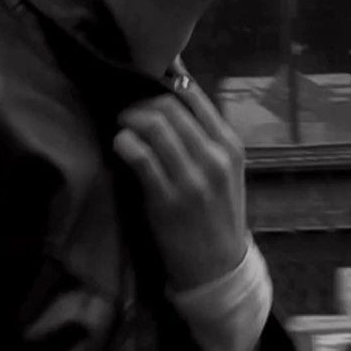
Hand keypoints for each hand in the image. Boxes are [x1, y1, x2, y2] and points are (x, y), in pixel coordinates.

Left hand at [113, 83, 246, 291]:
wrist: (218, 267)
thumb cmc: (219, 215)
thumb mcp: (227, 171)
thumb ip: (207, 138)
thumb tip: (175, 96)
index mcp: (230, 146)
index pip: (195, 97)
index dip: (167, 83)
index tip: (149, 83)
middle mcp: (213, 157)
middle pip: (170, 108)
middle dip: (143, 102)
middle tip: (127, 109)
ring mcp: (191, 179)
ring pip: (155, 127)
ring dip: (131, 119)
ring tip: (122, 124)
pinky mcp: (166, 200)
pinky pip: (140, 157)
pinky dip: (125, 143)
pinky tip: (120, 144)